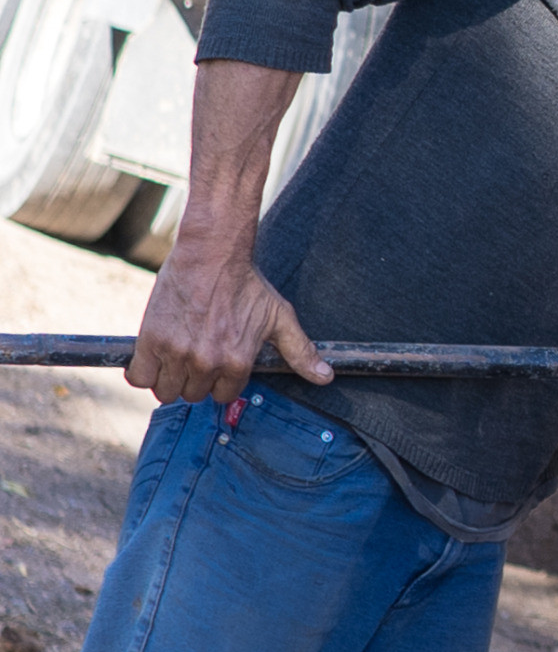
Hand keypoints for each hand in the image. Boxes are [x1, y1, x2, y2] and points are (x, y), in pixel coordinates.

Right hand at [128, 233, 331, 405]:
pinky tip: (155, 358)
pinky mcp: (151, 341)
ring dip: (169, 379)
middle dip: (195, 380)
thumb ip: (300, 352)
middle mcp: (207, 363)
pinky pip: (138, 378)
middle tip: (197, 355)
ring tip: (177, 356)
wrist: (211, 255)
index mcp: (238, 362)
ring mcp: (177, 353)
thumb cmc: (247, 285)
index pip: (222, 396)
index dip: (220, 381)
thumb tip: (326, 377)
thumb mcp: (280, 318)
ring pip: (165, 391)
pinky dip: (143, 372)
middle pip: (193, 395)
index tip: (217, 362)